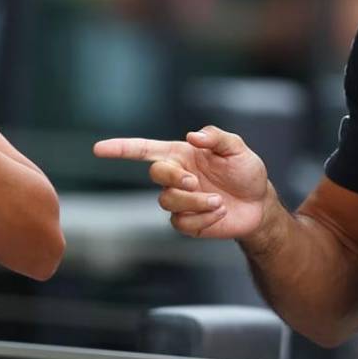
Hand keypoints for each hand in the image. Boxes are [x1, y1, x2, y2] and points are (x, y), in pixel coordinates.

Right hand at [93, 125, 268, 238]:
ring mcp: (180, 200)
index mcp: (182, 155)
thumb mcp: (238, 149)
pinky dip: (203, 218)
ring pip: (168, 201)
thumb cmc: (247, 172)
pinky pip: (181, 222)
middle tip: (196, 182)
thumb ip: (217, 138)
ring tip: (219, 201)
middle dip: (174, 178)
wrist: (259, 205)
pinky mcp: (187, 222)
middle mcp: (176, 176)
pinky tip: (219, 213)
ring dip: (195, 202)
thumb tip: (193, 136)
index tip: (98, 149)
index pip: (144, 150)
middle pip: (155, 174)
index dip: (121, 149)